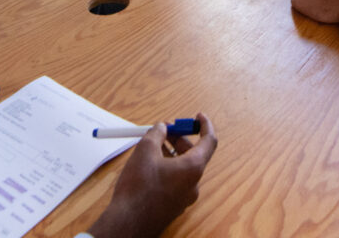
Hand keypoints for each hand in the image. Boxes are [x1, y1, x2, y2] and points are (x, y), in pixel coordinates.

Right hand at [88, 115, 217, 237]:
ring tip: (153, 145)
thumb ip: (157, 133)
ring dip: (171, 153)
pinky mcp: (174, 205)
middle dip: (180, 138)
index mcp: (193, 168)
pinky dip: (167, 168)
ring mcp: (185, 197)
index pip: (209, 141)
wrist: (128, 223)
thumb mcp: (145, 150)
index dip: (204, 126)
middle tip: (164, 129)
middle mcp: (194, 183)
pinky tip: (149, 165)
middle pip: (194, 154)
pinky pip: (175, 181)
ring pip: (182, 168)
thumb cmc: (138, 186)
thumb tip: (162, 127)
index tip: (198, 116)